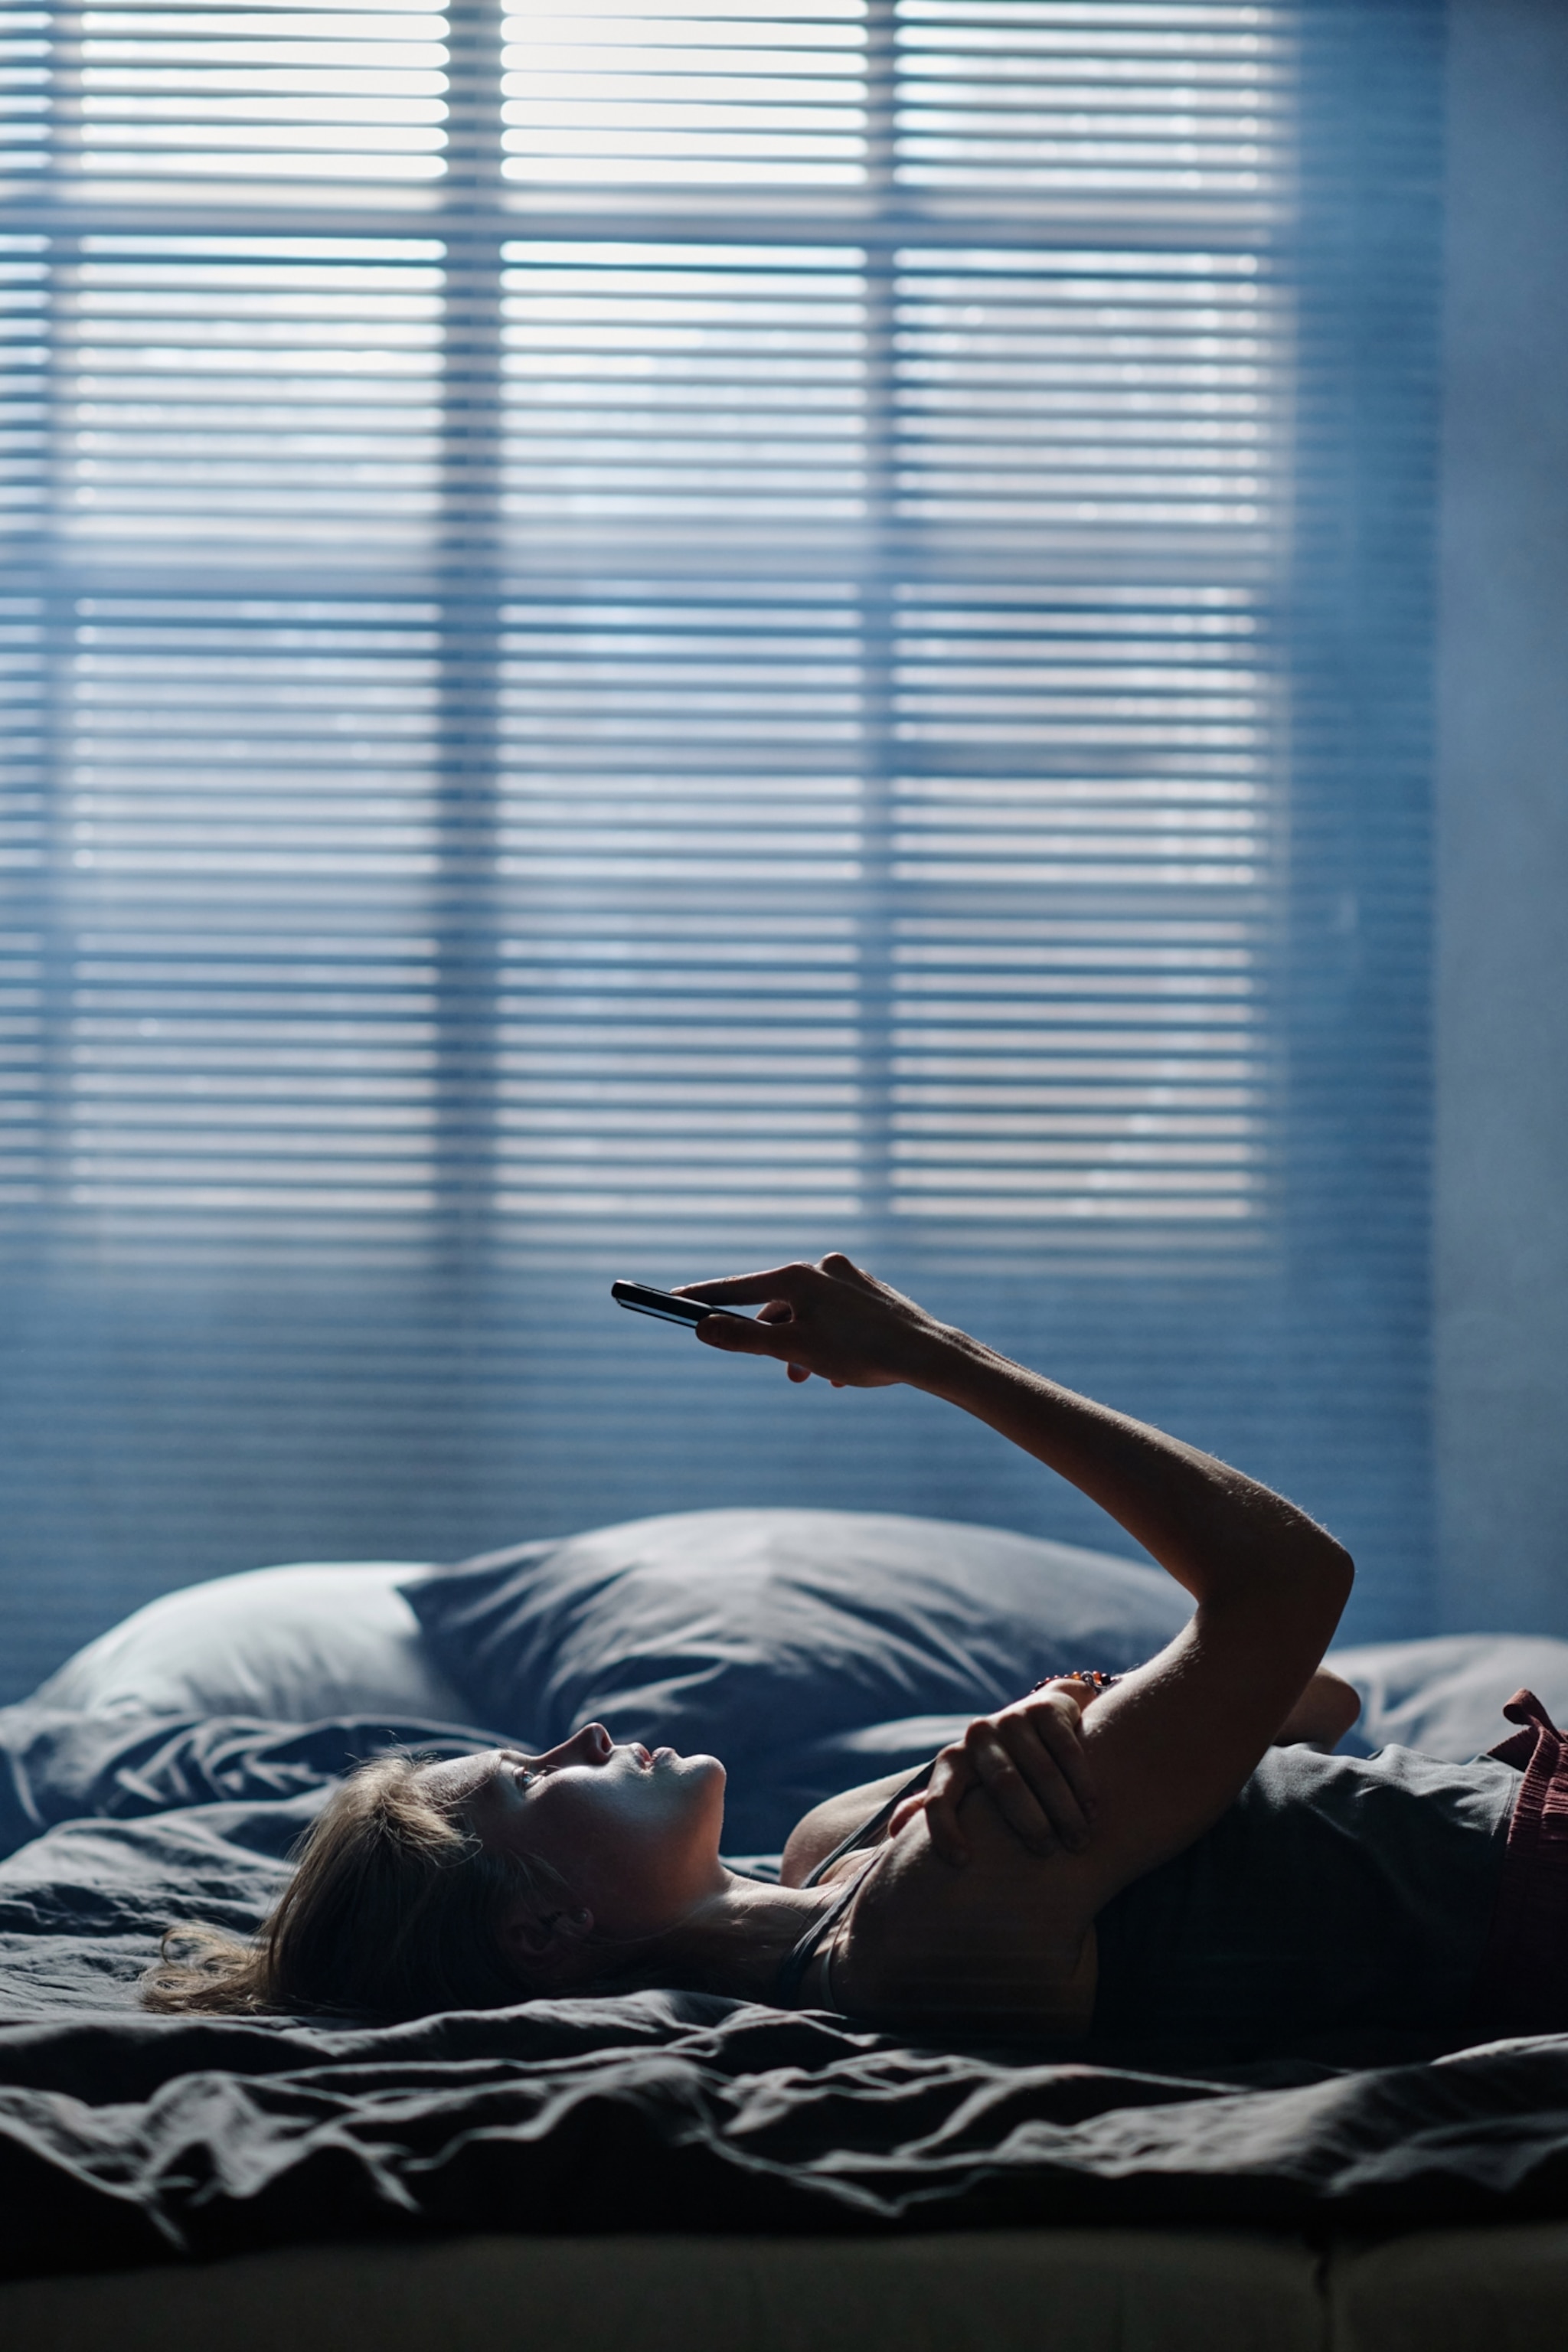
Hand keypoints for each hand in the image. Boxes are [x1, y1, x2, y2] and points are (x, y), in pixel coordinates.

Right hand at [674, 1253, 954, 1387]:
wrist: (926, 1354)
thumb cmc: (859, 1352)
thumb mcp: (793, 1350)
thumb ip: (744, 1338)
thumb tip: (702, 1327)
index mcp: (797, 1276)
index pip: (737, 1287)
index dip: (703, 1298)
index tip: (673, 1301)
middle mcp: (821, 1268)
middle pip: (775, 1304)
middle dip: (772, 1341)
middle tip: (782, 1372)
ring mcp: (848, 1278)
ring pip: (807, 1315)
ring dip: (802, 1347)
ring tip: (814, 1377)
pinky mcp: (870, 1294)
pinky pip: (835, 1319)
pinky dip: (829, 1344)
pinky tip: (842, 1372)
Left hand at [888, 1680, 1099, 1866]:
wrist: (1041, 1716)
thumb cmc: (998, 1771)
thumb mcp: (967, 1788)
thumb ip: (934, 1808)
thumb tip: (894, 1835)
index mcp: (952, 1762)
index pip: (938, 1797)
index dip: (944, 1829)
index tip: (962, 1862)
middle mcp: (977, 1737)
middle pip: (1003, 1786)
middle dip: (1029, 1823)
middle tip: (1048, 1853)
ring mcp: (1011, 1718)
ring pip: (1039, 1770)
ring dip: (1062, 1808)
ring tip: (1078, 1840)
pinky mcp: (1044, 1708)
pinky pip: (1066, 1748)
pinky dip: (1082, 1782)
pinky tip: (1093, 1809)